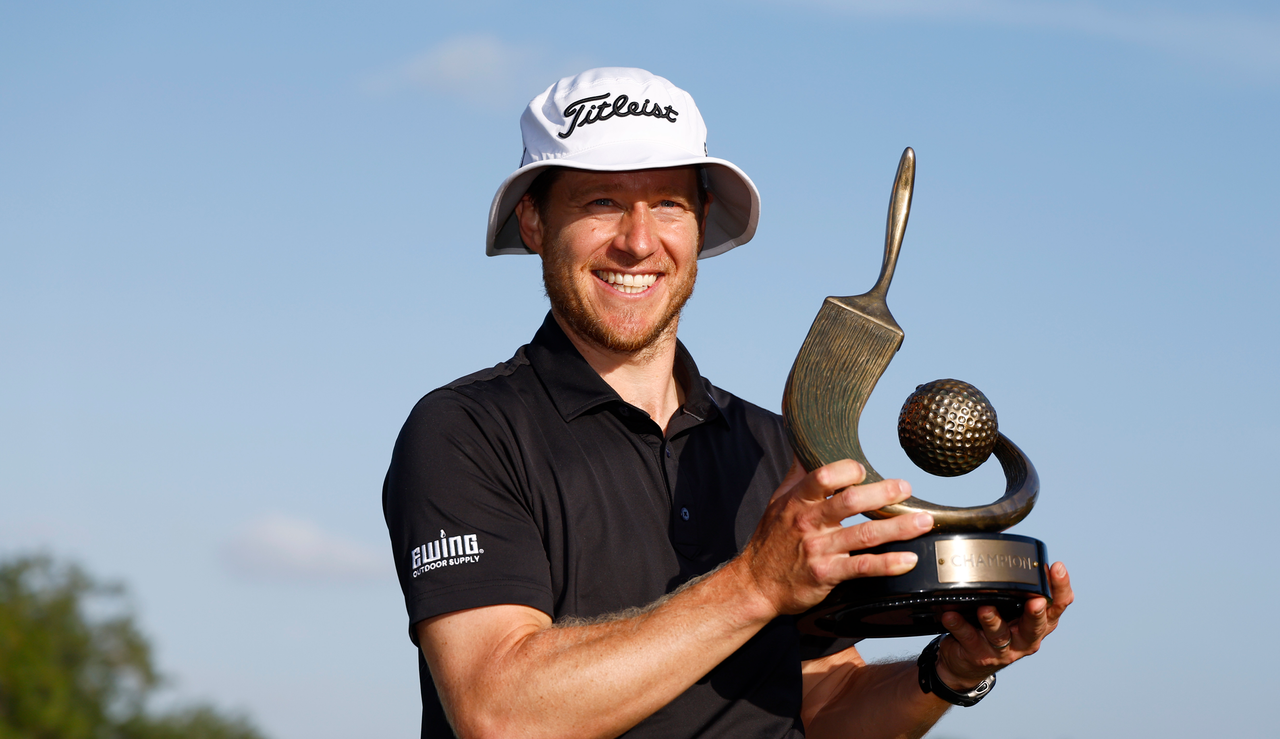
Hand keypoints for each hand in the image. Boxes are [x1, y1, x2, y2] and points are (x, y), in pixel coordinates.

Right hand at [738, 457, 933, 616]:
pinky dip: (888, 564)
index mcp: (798, 501)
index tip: (863, 470)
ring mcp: (819, 550)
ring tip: (924, 522)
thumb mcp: (779, 501)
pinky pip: (863, 567)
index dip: (846, 470)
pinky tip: (908, 559)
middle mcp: (809, 523)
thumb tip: (807, 444)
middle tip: (905, 488)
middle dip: (883, 493)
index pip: (823, 477)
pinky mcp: (827, 574)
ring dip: (899, 528)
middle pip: (850, 502)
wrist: (757, 584)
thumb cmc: (771, 540)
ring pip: (865, 535)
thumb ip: (799, 474)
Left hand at [934, 562, 1073, 688]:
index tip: (1057, 568)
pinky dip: (959, 626)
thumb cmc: (994, 629)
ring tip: (985, 608)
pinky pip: (968, 638)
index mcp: (1038, 624)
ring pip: (999, 635)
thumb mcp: (1013, 610)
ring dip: (992, 620)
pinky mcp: (978, 654)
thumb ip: (1018, 589)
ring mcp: (1002, 650)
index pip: (1057, 606)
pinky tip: (950, 616)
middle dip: (1036, 613)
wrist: (967, 663)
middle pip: (1035, 627)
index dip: (1061, 588)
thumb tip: (1015, 550)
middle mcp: (1024, 639)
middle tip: (1036, 601)